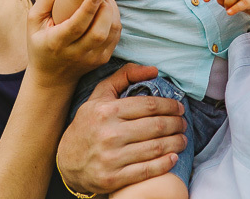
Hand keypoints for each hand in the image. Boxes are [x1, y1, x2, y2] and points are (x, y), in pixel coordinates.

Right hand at [27, 0, 120, 86]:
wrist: (51, 77)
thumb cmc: (40, 43)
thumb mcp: (34, 21)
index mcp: (56, 42)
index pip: (76, 25)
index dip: (89, 8)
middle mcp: (76, 53)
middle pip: (98, 32)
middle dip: (105, 9)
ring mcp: (91, 59)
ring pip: (110, 34)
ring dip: (112, 13)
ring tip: (103, 2)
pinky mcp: (102, 60)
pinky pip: (115, 38)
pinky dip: (115, 22)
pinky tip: (105, 14)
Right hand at [57, 64, 187, 194]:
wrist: (66, 161)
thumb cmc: (87, 124)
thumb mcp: (99, 95)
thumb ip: (124, 76)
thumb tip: (153, 70)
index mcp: (107, 110)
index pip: (149, 105)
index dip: (170, 105)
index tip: (179, 107)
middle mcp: (109, 133)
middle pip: (156, 126)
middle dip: (176, 124)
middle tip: (183, 123)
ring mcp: (111, 158)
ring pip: (155, 148)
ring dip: (175, 143)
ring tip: (183, 139)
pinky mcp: (113, 178)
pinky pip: (147, 171)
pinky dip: (164, 164)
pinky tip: (173, 157)